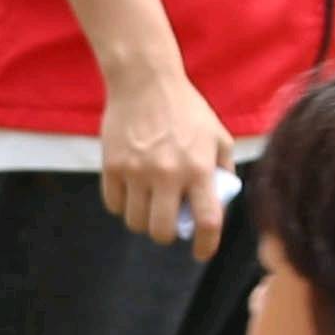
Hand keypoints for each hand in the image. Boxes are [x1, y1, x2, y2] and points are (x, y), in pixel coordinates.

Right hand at [100, 59, 237, 257]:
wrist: (144, 81)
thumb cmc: (186, 108)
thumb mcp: (217, 136)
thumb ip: (223, 169)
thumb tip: (221, 200)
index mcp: (198, 169)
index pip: (206, 221)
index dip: (205, 244)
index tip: (200, 252)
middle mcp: (167, 174)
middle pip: (161, 231)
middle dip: (165, 235)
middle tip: (167, 225)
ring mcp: (135, 171)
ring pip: (134, 221)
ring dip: (142, 220)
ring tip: (147, 205)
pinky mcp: (111, 166)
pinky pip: (113, 204)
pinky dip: (122, 205)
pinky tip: (130, 192)